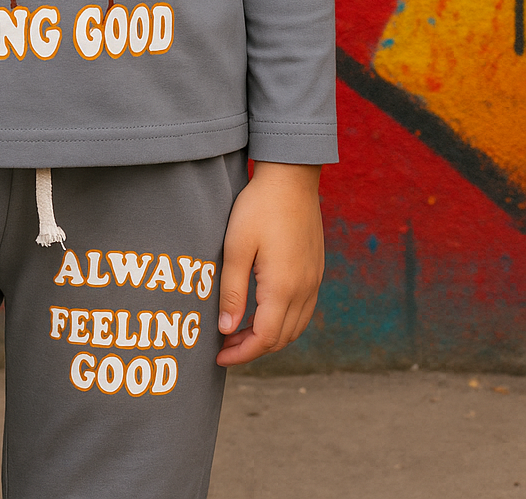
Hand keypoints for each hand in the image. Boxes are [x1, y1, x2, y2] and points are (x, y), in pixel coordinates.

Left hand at [216, 162, 323, 366]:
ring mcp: (314, 280)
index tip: (218, 357)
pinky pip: (303, 310)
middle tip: (224, 345)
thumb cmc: (259, 208)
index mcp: (283, 287)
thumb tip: (226, 330)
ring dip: (269, 337)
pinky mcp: (316, 270)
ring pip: (295, 327)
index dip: (241, 354)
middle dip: (252, 349)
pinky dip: (284, 322)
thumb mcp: (235, 247)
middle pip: (282, 339)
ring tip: (239, 332)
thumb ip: (232, 292)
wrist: (291, 177)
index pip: (265, 339)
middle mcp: (304, 290)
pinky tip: (264, 312)